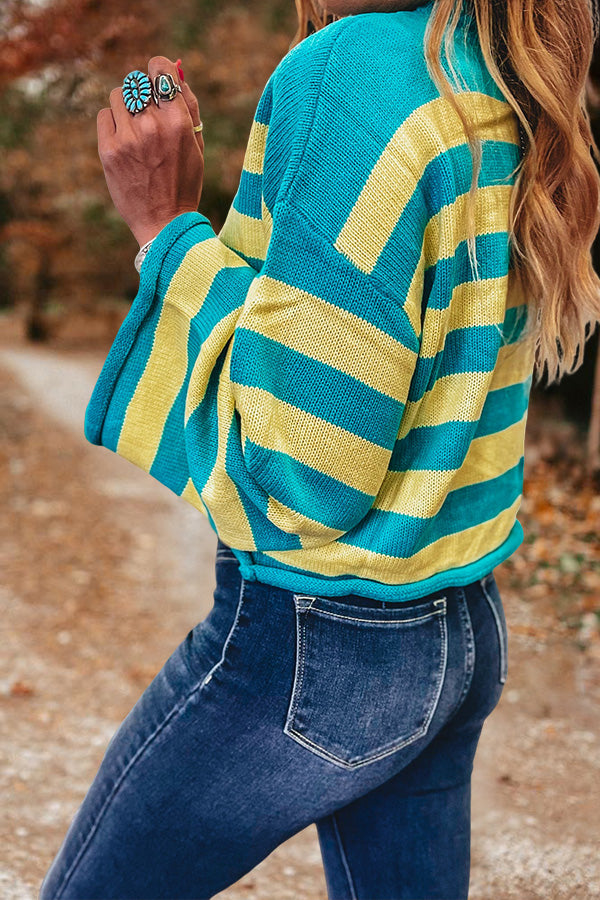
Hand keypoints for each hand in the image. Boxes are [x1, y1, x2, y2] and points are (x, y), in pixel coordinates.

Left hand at [97, 56, 204, 247]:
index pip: (160, 70)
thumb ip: (189, 106)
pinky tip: (123, 141)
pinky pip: (104, 115)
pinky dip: (112, 122)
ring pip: (118, 95)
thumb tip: (175, 71)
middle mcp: (152, 125)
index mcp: (178, 122)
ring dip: (126, 106)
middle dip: (143, 94)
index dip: (158, 69)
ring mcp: (128, 137)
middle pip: (138, 82)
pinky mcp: (109, 150)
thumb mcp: (196, 146)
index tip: (158, 79)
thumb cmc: (184, 183)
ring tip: (135, 129)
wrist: (164, 224)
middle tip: (148, 115)